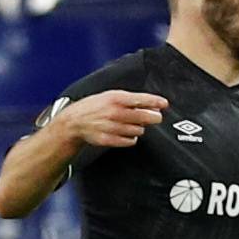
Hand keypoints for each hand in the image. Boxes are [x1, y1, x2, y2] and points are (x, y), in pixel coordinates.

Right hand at [49, 90, 168, 149]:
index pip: (139, 99)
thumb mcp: (111, 96)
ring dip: (139, 128)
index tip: (164, 104)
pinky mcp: (108, 140)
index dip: (154, 101)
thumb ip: (131, 100)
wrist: (75, 121)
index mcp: (114, 98)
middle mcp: (113, 112)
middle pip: (142, 117)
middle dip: (153, 117)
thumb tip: (153, 105)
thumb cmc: (96, 106)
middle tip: (156, 117)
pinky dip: (131, 138)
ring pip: (138, 130)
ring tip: (133, 124)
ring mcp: (111, 127)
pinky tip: (127, 133)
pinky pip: (129, 141)